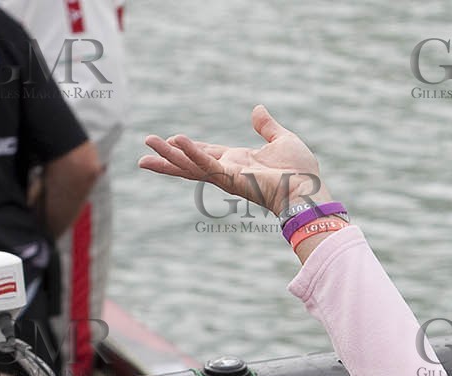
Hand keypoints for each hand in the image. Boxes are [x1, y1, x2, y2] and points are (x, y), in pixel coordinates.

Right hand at [139, 105, 330, 216]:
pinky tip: (175, 143)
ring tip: (146, 148)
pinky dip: (192, 154)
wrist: (308, 189)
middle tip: (144, 155)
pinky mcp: (232, 179)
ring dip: (169, 157)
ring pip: (192, 166)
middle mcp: (229, 170)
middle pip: (191, 164)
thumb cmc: (300, 171)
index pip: (206, 154)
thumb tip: (257, 109)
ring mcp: (228, 176)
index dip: (188, 148)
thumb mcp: (282, 139)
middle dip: (168, 159)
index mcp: (238, 162)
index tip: (169, 142)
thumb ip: (267, 126)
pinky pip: (207, 165)